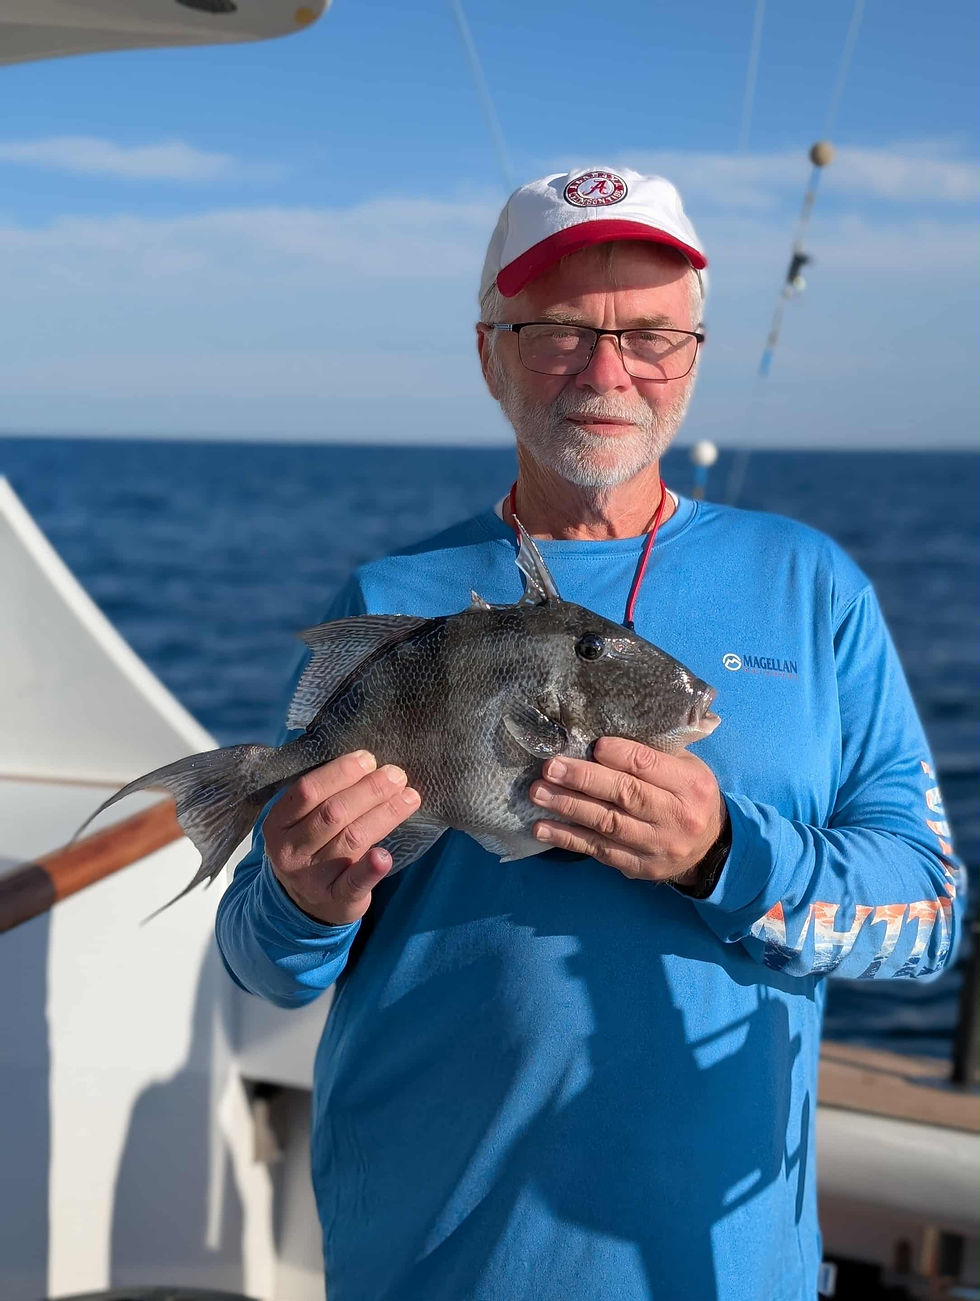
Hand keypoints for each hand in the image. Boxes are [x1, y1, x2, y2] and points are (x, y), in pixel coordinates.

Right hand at [263, 750, 420, 925]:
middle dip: (370, 790)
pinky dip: (371, 869)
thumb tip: (366, 761)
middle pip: (333, 813)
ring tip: (409, 797)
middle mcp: (290, 851)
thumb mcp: (300, 821)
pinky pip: (354, 883)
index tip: (368, 759)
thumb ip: (322, 795)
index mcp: (277, 824)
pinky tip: (385, 856)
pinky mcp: (335, 899)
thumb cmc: (311, 847)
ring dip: (385, 814)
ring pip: (351, 839)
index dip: (341, 772)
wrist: (305, 904)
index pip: (308, 791)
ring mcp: (311, 878)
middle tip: (396, 775)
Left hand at [529, 736, 724, 886]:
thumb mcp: (685, 767)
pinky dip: (569, 838)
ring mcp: (658, 846)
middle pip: (625, 795)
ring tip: (538, 794)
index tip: (591, 745)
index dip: (617, 754)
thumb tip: (600, 740)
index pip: (648, 766)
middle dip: (583, 779)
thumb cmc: (689, 795)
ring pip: (607, 824)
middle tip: (551, 768)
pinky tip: (544, 827)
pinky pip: (600, 851)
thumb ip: (652, 754)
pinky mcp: (640, 868)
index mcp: (690, 785)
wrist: (712, 847)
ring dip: (568, 807)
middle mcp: (676, 817)